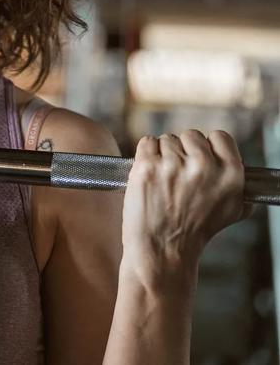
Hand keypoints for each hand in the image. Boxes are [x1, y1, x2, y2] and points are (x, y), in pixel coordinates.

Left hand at [122, 130, 250, 281]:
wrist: (163, 249)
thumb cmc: (195, 231)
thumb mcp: (232, 211)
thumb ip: (239, 186)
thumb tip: (239, 167)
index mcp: (230, 174)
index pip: (220, 137)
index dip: (208, 146)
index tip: (199, 158)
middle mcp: (204, 166)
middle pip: (190, 136)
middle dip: (183, 151)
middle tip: (178, 175)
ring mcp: (173, 165)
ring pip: (166, 140)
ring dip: (162, 155)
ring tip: (164, 181)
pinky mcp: (147, 167)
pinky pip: (146, 143)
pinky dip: (145, 155)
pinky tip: (150, 174)